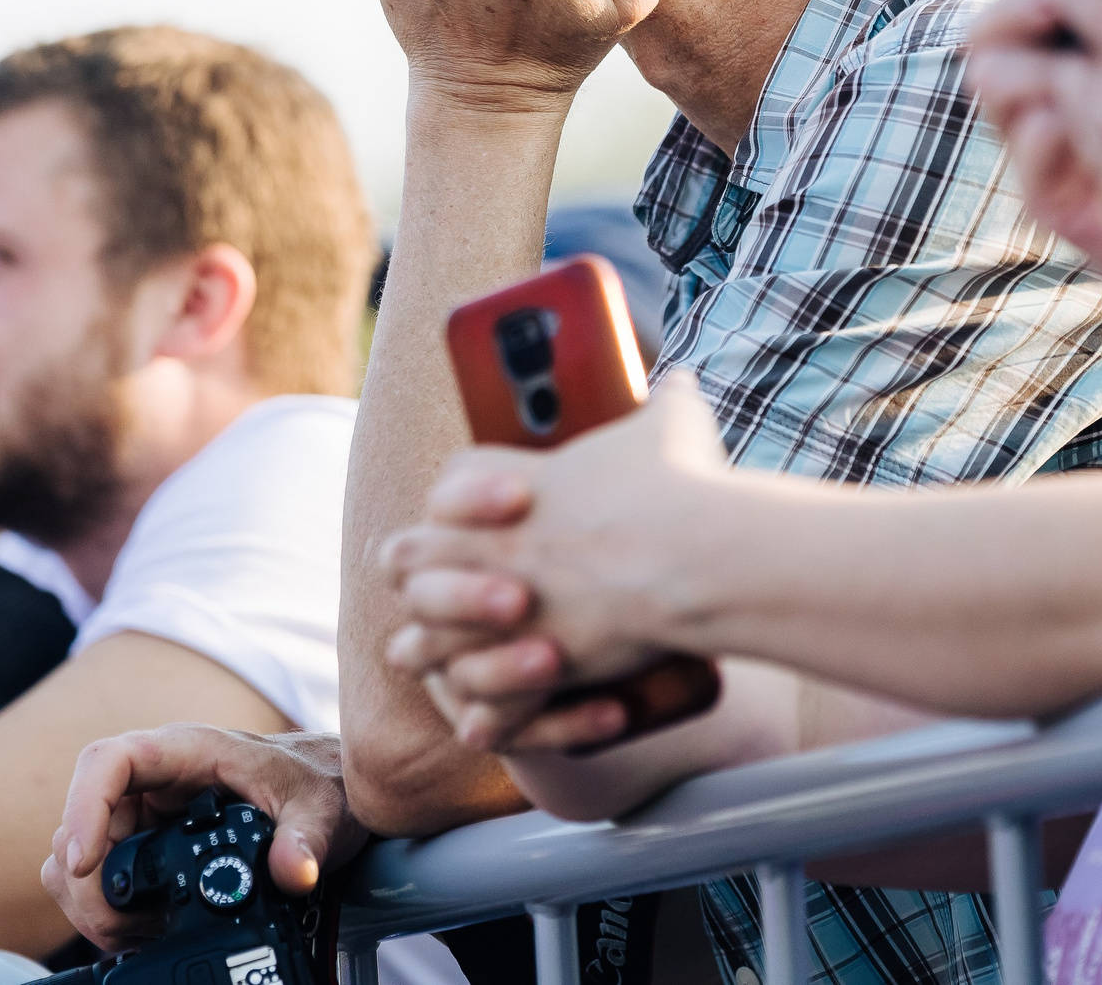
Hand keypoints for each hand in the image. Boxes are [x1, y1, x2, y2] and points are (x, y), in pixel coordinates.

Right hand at [44, 728, 364, 952]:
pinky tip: (146, 932)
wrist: (330, 794)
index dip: (83, 808)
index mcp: (188, 752)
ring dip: (97, 902)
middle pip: (85, 821)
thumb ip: (307, 839)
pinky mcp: (150, 848)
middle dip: (90, 882)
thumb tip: (293, 872)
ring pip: (87, 855)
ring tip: (141, 932)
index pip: (109, 762)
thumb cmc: (321, 784)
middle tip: (123, 927)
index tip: (84, 863)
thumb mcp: (323, 810)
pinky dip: (114, 910)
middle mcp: (157, 780)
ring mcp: (149, 815)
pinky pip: (108, 877)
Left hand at [382, 377, 729, 752]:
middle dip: (417, 575)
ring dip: (429, 648)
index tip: (490, 510)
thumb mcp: (673, 424)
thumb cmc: (683, 485)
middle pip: (405, 560)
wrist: (697, 553)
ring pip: (420, 639)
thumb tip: (681, 381)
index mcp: (513, 487)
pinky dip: (479, 712)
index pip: (447, 486)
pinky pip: (475, 699)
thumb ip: (666, 402)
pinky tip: (479, 721)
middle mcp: (493, 548)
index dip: (457, 499)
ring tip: (436, 656)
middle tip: (431, 584)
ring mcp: (505, 611)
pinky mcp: (534, 664)